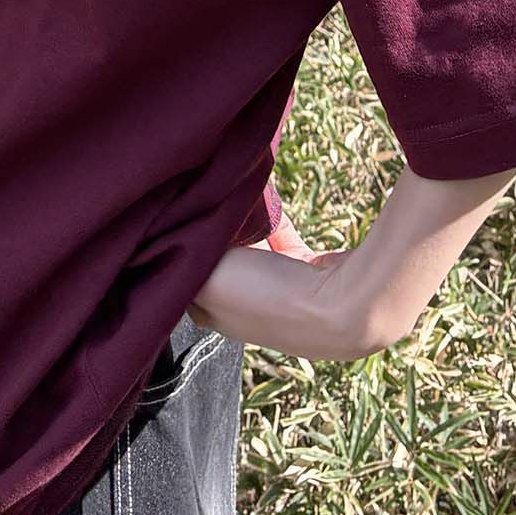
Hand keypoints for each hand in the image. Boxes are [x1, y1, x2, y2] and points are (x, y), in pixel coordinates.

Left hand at [186, 206, 363, 359]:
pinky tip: (270, 204)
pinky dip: (276, 224)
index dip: (178, 253)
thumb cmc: (267, 296)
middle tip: (205, 202)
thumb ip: (186, 259)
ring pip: (252, 253)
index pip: (184, 282)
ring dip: (245, 229)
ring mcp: (280, 294)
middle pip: (220, 265)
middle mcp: (245, 309)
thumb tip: (172, 237)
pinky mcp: (309, 275)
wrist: (342, 308)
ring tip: (235, 199)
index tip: (175, 221)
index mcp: (216, 315)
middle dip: (214, 236)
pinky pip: (284, 243)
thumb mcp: (208, 278)